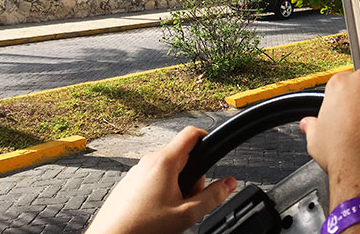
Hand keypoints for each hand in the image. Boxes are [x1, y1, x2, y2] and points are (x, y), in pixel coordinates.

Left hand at [86, 127, 236, 233]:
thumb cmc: (141, 228)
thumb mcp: (187, 215)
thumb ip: (212, 197)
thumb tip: (229, 184)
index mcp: (165, 162)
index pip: (191, 134)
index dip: (207, 138)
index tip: (212, 150)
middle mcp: (149, 161)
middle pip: (182, 156)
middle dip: (192, 176)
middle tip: (189, 200)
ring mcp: (137, 171)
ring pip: (167, 169)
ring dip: (177, 185)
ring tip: (171, 210)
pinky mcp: (129, 183)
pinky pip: (153, 178)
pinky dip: (161, 190)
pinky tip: (157, 212)